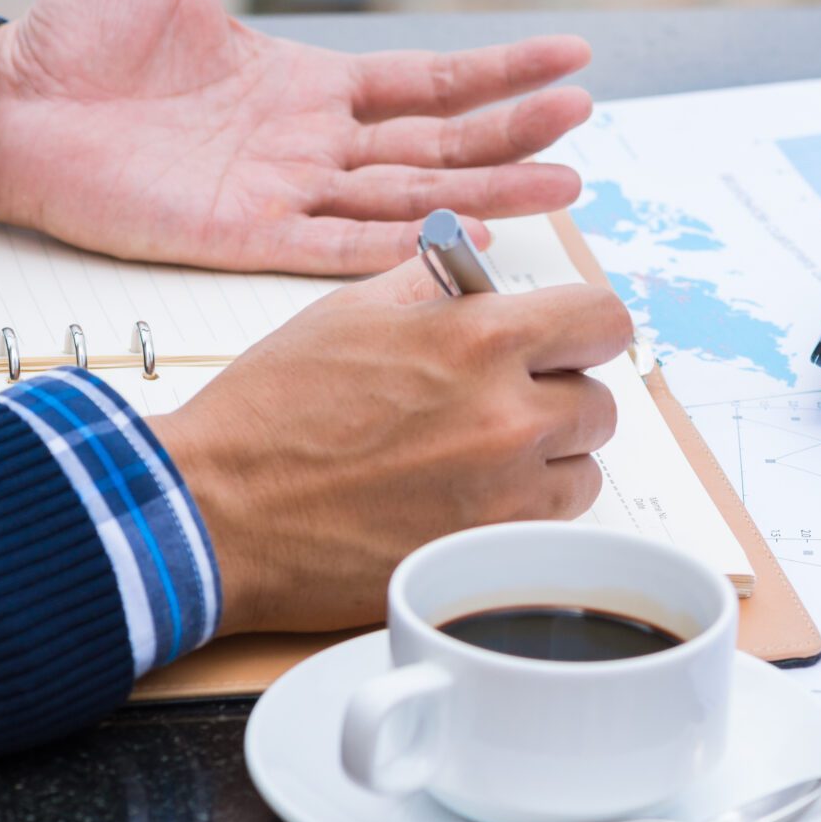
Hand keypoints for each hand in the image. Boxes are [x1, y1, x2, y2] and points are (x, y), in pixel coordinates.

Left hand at [0, 0, 591, 272]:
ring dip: (488, 190)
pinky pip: (338, 245)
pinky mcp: (239, 235)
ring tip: (564, 181)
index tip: (570, 57)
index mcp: (306, 83)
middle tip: (584, 118)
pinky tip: (467, 237)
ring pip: (410, 196)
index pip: (428, 81)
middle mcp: (309, 143)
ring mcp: (281, 193)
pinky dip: (403, 244)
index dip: (500, 69)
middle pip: (439, 141)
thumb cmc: (74, 32)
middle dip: (516, 131)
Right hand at [148, 260, 633, 633]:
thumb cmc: (271, 412)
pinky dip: (523, 511)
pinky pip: (550, 526)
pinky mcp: (484, 555)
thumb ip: (436, 282)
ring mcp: (503, 494)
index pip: (603, 322)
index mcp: (478, 339)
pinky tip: (466, 498)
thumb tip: (481, 266)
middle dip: (561, 395)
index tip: (564, 341)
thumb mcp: (352, 311)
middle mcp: (507, 416)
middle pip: (602, 400)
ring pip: (585, 467)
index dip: (583, 330)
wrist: (217, 512)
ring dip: (550, 460)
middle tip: (508, 400)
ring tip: (481, 455)